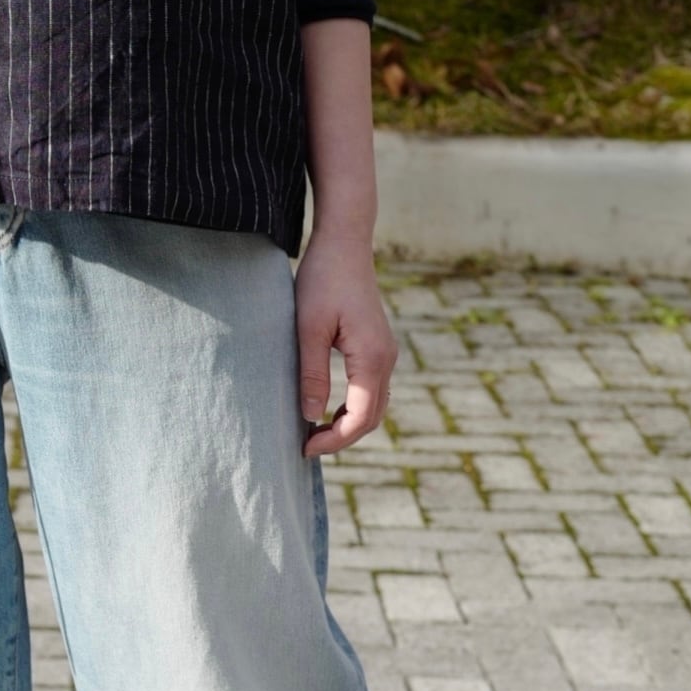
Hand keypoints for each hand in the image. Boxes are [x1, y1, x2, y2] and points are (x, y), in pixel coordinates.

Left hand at [295, 230, 396, 457]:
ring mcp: (386, 353)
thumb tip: (310, 417)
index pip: (359, 418)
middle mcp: (386, 359)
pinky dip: (354, 407)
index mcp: (372, 358)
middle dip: (342, 438)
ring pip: (375, 405)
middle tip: (306, 446)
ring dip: (349, 424)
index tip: (304, 447)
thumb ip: (312, 375)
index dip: (333, 440)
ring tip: (314, 432)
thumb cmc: (323, 280)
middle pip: (372, 418)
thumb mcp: (308, 329)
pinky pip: (372, 389)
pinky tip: (327, 408)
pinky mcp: (378, 346)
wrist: (344, 243)